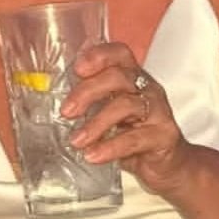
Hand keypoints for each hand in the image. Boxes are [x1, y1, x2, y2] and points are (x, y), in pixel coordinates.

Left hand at [63, 42, 190, 192]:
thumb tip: (49, 97)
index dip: (98, 56)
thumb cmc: (134, 135)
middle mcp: (147, 89)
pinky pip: (135, 138)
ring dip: (96, 124)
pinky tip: (93, 155)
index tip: (77, 69)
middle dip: (87, 92)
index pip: (119, 53)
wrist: (169, 165)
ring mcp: (158, 111)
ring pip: (126, 106)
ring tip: (77, 140)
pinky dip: (110, 147)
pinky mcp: (164, 136)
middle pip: (117, 77)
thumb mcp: (109, 114)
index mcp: (132, 77)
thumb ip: (89, 102)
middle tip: (67, 112)